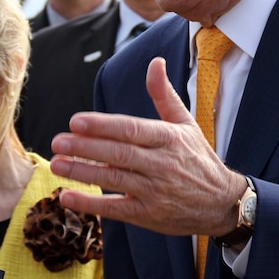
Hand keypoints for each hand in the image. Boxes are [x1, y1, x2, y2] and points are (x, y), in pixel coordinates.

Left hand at [50, 56, 245, 236]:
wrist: (222, 203)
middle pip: (119, 154)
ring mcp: (156, 191)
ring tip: (56, 164)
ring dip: (83, 172)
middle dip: (86, 147)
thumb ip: (164, 94)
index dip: (103, 126)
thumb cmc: (198, 159)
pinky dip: (92, 204)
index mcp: (169, 138)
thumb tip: (155, 62)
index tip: (76, 121)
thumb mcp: (186, 124)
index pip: (131, 129)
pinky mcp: (150, 215)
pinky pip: (117, 209)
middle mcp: (162, 164)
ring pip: (115, 179)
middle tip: (58, 141)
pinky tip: (68, 197)